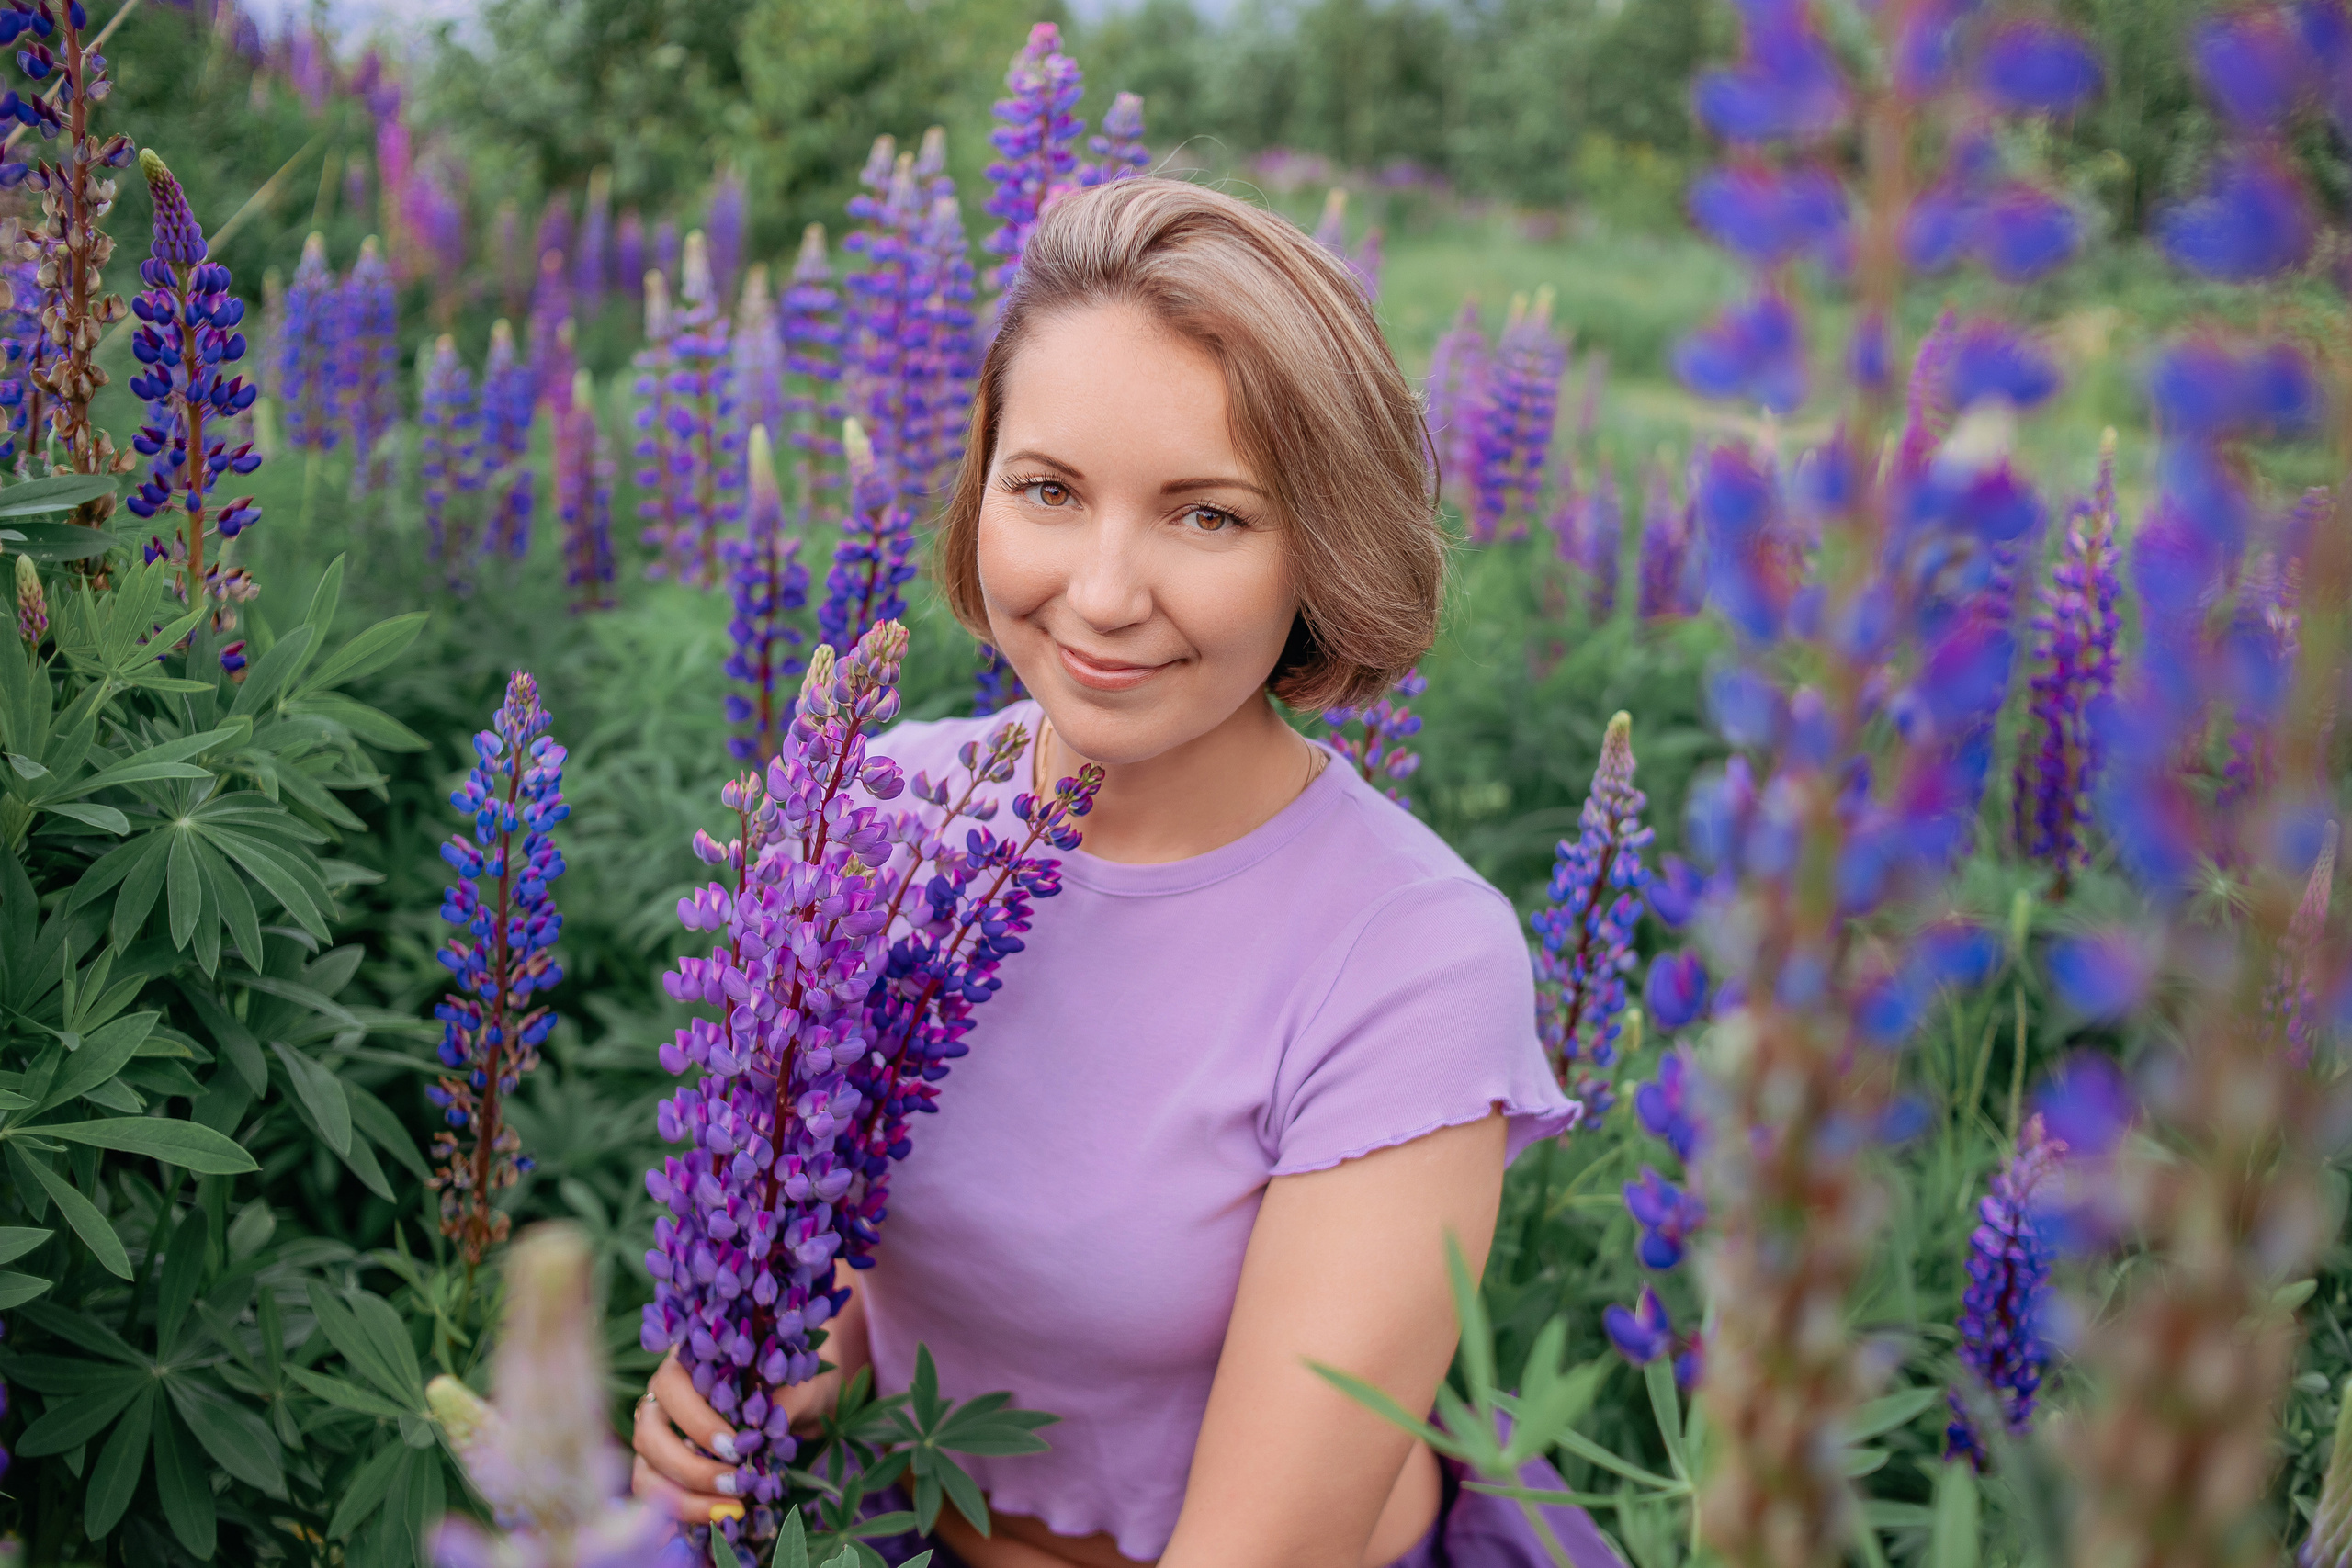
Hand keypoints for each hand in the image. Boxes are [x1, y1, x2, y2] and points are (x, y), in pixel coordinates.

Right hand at [629, 1353, 841, 1523]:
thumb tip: (766, 1427)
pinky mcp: (659, 1469)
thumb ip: (784, 1399)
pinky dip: (680, 1512)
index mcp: (688, 1363)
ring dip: (683, 1497)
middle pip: (649, 1434)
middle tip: (734, 1485)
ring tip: (731, 1509)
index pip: (673, 1387)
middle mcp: (662, 1398)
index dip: (697, 1421)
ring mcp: (656, 1436)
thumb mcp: (798, 1384)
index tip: (734, 1447)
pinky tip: (716, 1517)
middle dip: (689, 1467)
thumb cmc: (793, 1385)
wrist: (797, 1404)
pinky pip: (654, 1496)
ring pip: (646, 1470)